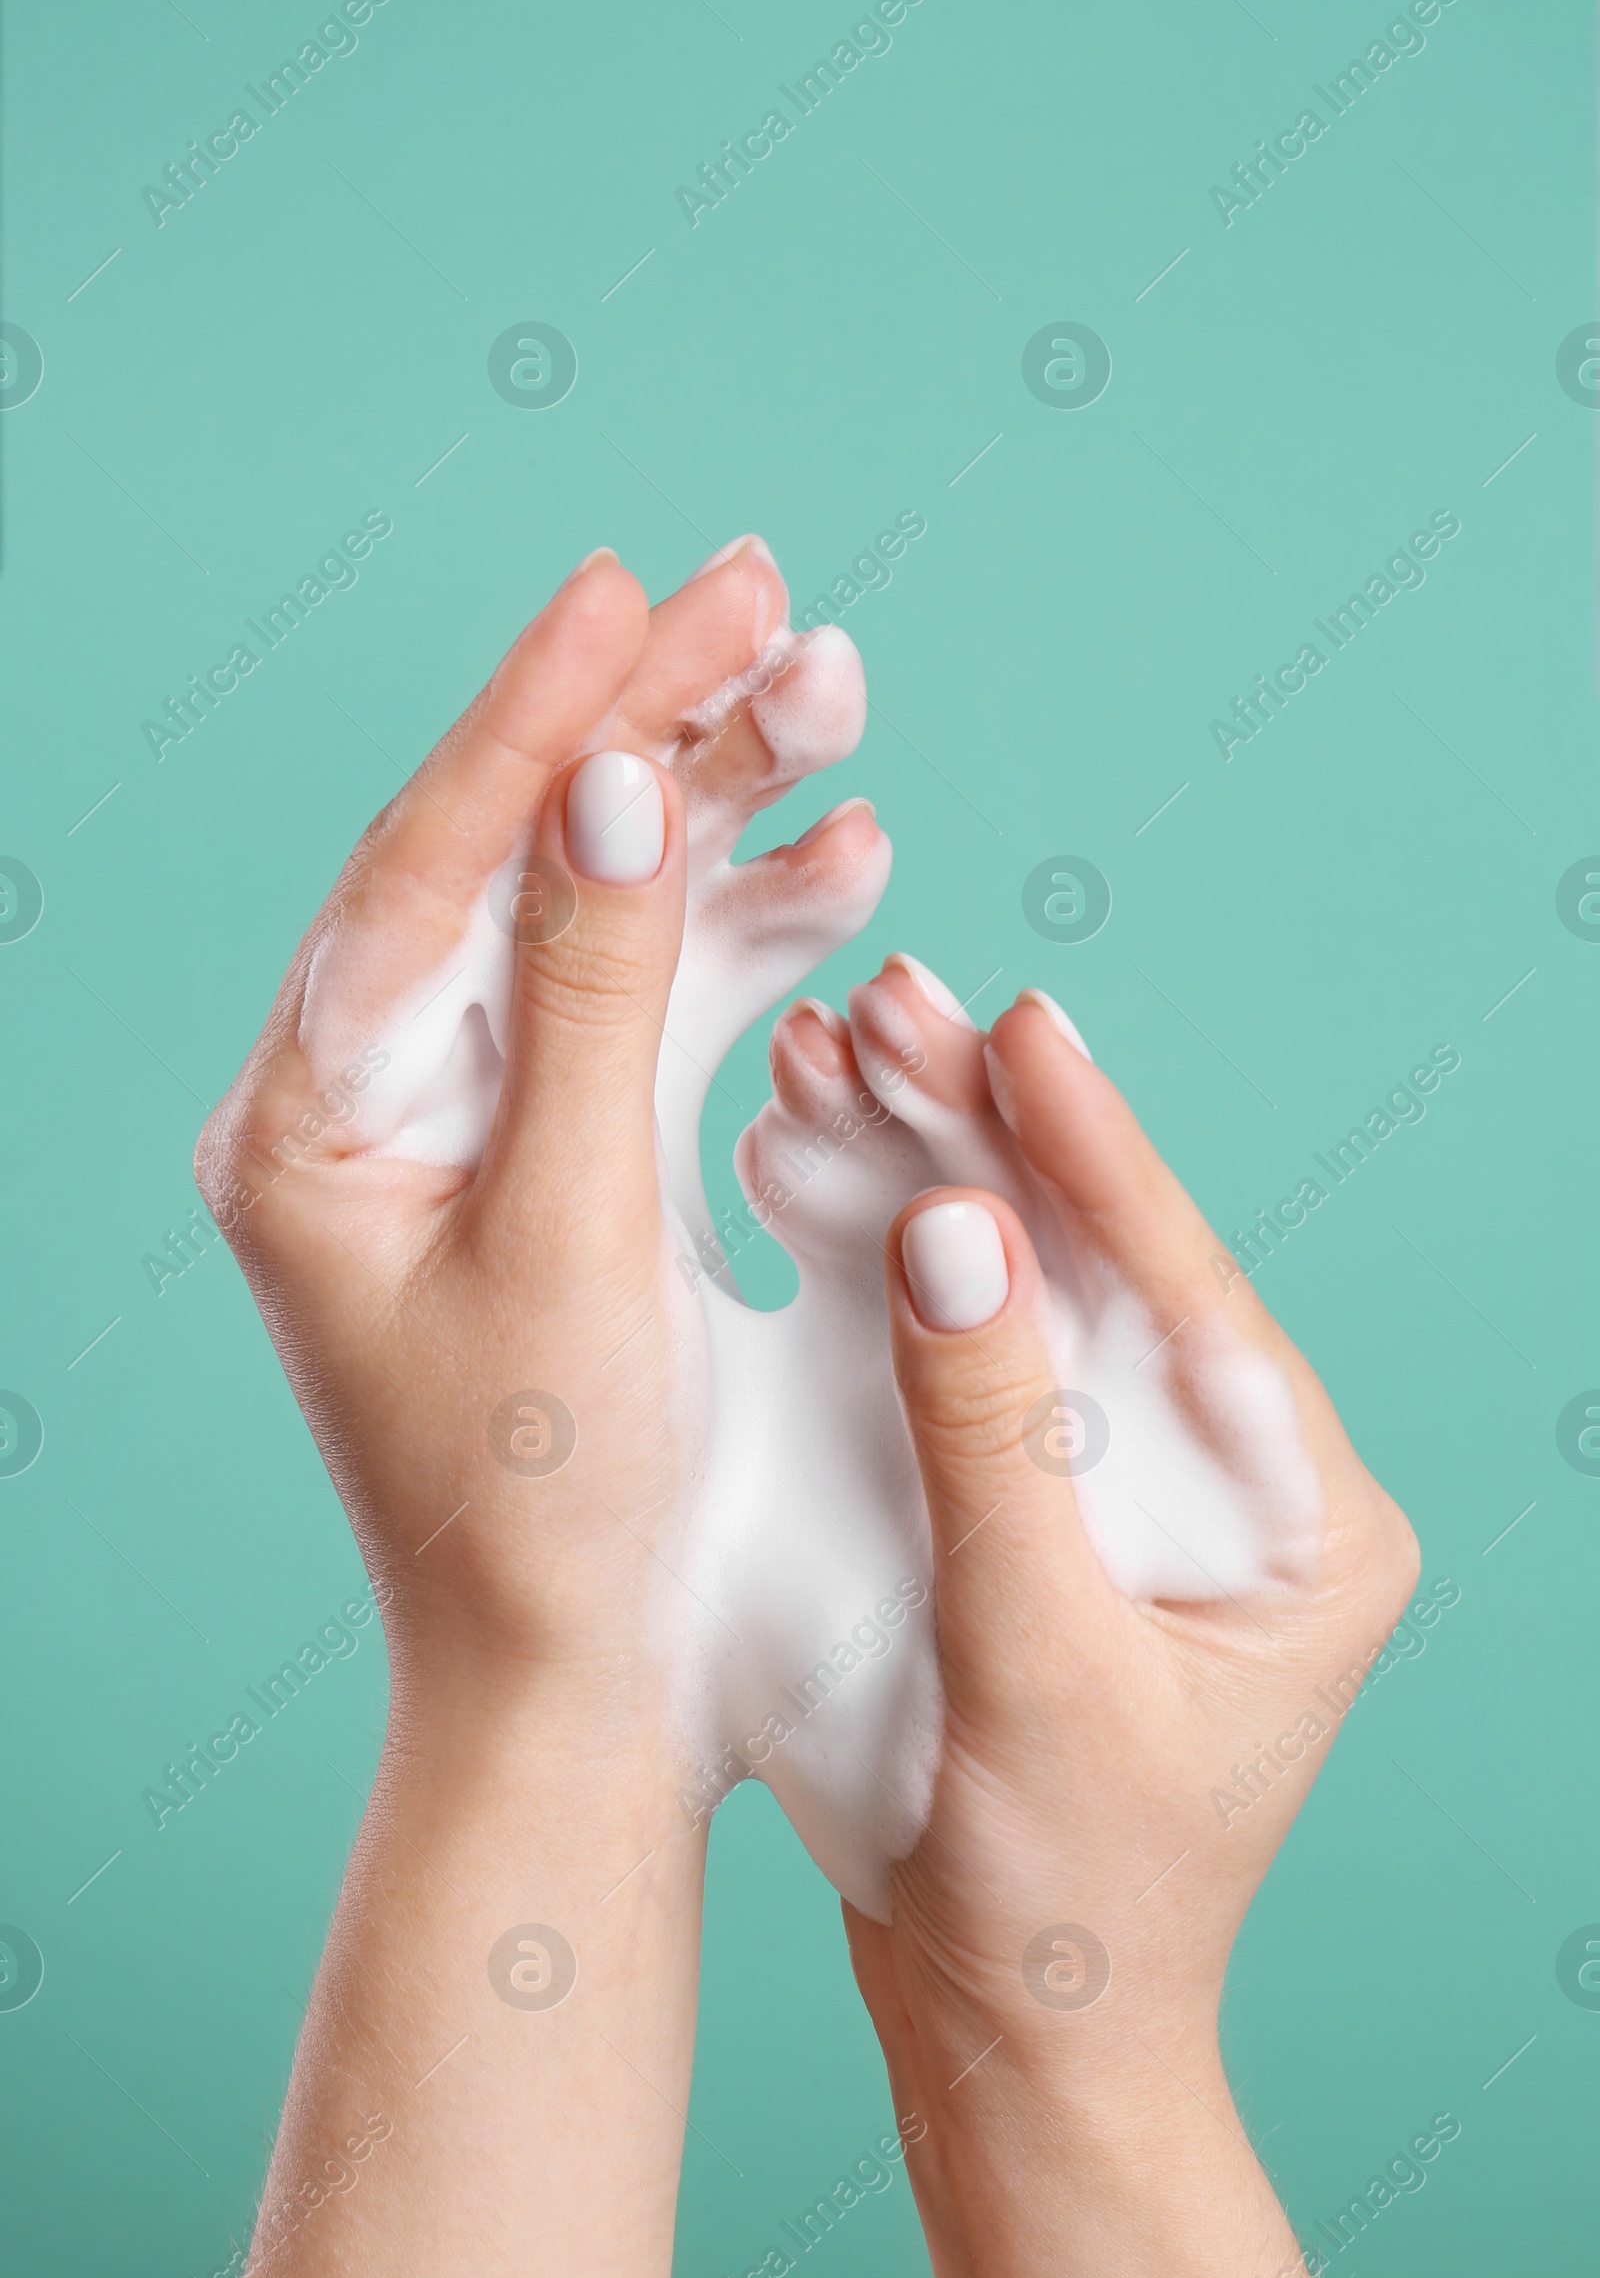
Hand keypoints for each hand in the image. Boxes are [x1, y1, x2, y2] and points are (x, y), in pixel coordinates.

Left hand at [202, 542, 878, 2277]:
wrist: (590, 1684)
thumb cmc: (556, 1504)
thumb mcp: (575, 1238)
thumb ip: (594, 1002)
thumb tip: (610, 779)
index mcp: (316, 1124)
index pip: (421, 870)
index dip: (531, 722)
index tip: (631, 593)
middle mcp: (377, 1108)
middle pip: (516, 865)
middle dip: (645, 734)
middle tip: (766, 602)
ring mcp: (476, 1131)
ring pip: (599, 921)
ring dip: (717, 817)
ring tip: (832, 705)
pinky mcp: (568, 1164)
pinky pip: (651, 1015)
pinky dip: (747, 941)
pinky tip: (842, 871)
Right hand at [841, 991, 1418, 2277]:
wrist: (1009, 2038)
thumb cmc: (1058, 1900)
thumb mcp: (1034, 1666)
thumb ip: (991, 1441)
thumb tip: (953, 1224)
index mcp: (1305, 1526)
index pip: (1197, 1300)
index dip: (1103, 1154)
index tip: (1023, 1023)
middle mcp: (1237, 1489)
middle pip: (1108, 1270)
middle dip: (997, 1138)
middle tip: (900, 1005)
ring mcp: (1134, 1490)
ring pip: (1027, 1290)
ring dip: (927, 1171)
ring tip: (839, 1055)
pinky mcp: (1041, 1501)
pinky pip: (964, 1355)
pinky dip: (888, 1263)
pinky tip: (818, 1167)